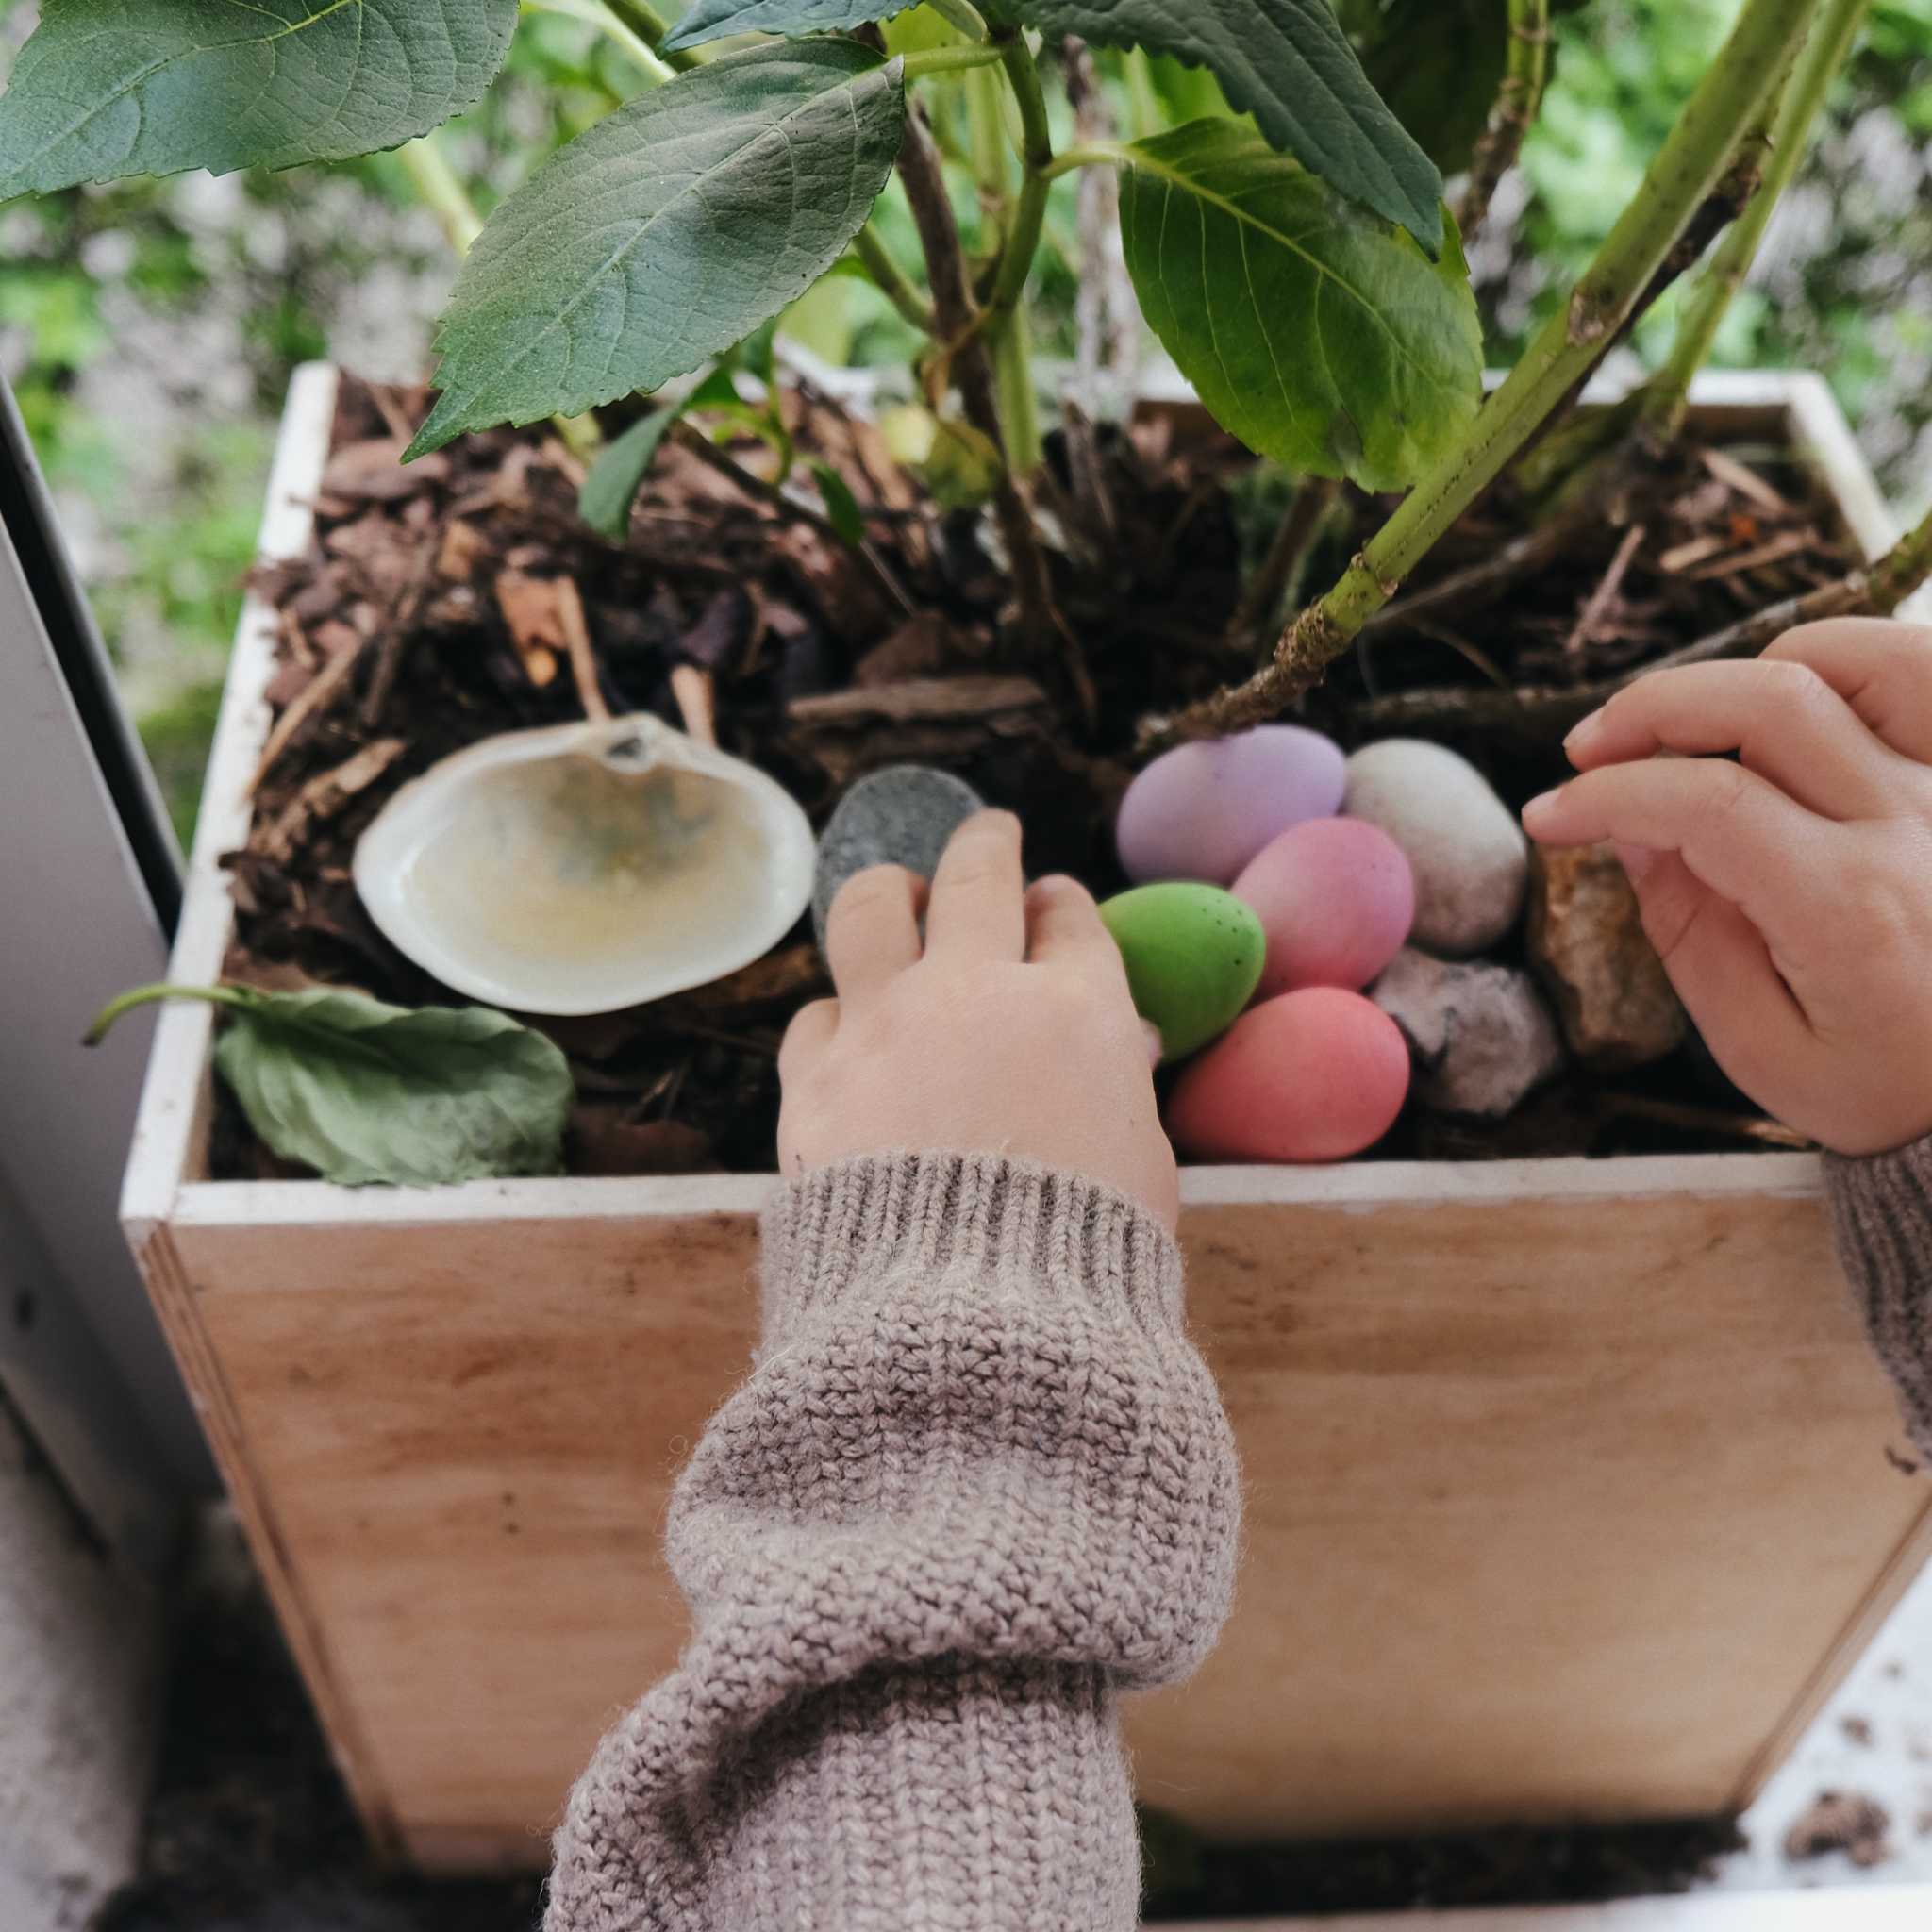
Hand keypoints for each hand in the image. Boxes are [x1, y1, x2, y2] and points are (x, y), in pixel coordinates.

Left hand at [779, 812, 1179, 1227]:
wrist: (970, 1318)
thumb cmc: (1086, 1257)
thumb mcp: (1144, 1168)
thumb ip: (1120, 1090)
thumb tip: (1117, 1045)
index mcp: (1076, 1010)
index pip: (1068, 922)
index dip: (1061, 907)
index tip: (1053, 904)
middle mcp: (976, 992)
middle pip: (976, 876)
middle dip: (986, 844)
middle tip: (990, 833)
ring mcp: (886, 1026)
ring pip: (869, 908)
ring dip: (888, 890)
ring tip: (895, 892)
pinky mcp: (815, 1079)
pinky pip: (815, 1015)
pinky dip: (837, 1015)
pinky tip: (846, 1026)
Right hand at [1522, 618, 1931, 1156]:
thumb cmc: (1887, 1086)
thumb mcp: (1762, 1048)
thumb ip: (1691, 935)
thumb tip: (1631, 832)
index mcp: (1850, 911)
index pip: (1705, 803)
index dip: (1605, 794)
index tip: (1550, 815)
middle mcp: (1915, 830)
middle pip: (1769, 702)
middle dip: (1651, 708)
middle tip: (1589, 749)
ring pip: (1861, 658)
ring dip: (1751, 671)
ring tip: (1695, 721)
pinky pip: (1923, 675)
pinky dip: (1846, 661)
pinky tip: (1789, 703)